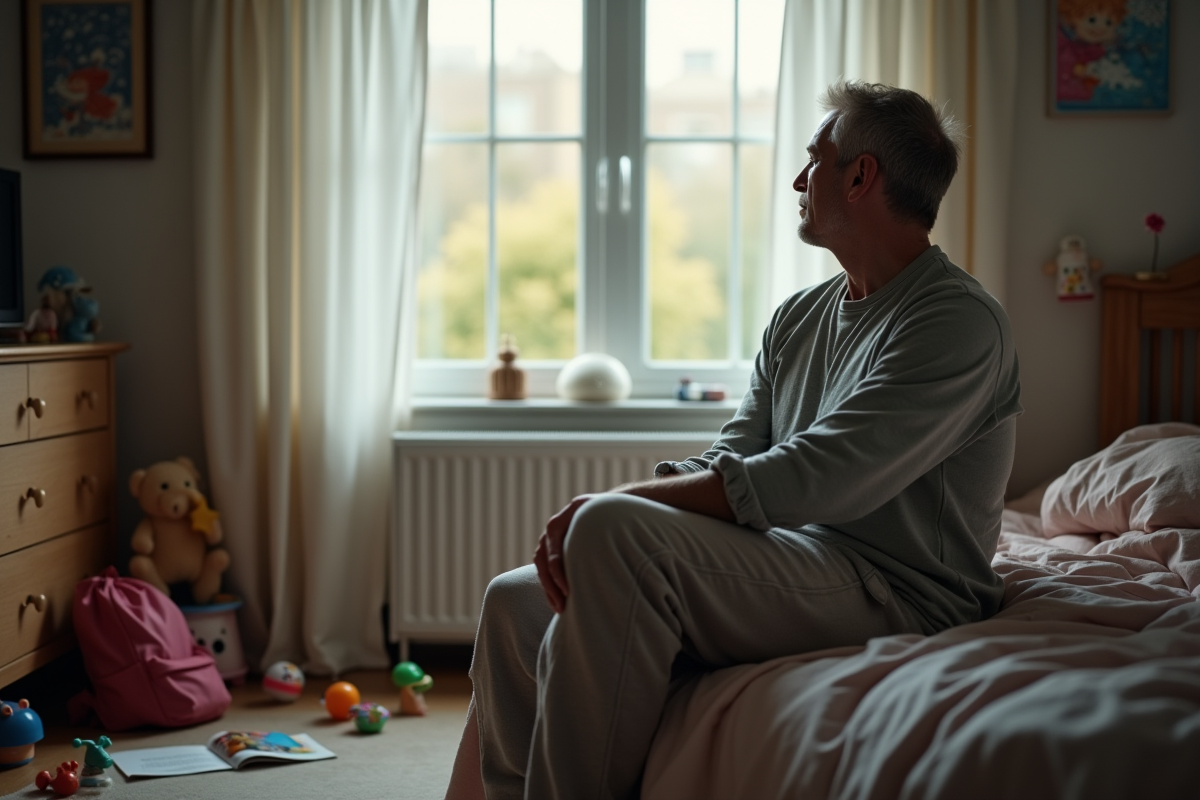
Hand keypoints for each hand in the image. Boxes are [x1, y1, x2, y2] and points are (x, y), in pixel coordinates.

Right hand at [533, 494, 593, 613]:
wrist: (599, 507)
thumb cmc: (605, 512)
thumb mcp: (601, 515)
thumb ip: (600, 528)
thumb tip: (610, 547)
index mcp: (560, 522)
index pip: (553, 551)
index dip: (558, 573)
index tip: (568, 591)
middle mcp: (549, 531)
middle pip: (543, 562)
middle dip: (551, 586)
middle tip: (563, 605)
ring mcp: (547, 541)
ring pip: (541, 568)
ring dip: (548, 589)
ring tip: (559, 608)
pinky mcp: (549, 550)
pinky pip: (543, 570)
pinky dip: (549, 586)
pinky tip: (557, 602)